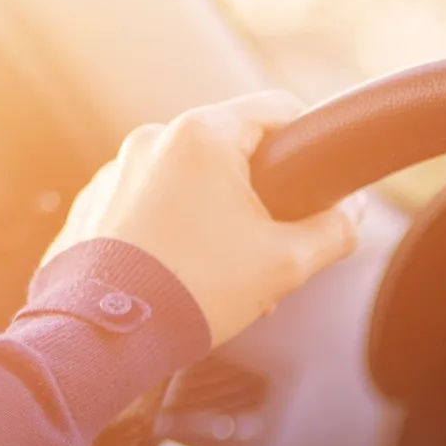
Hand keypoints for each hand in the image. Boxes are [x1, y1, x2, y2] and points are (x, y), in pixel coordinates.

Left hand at [41, 90, 363, 345]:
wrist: (105, 336)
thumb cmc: (194, 293)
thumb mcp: (285, 264)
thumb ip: (333, 230)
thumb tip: (352, 211)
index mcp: (203, 136)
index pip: (277, 109)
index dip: (308, 142)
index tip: (319, 179)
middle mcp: (153, 139)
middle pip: (229, 150)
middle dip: (256, 196)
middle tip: (266, 248)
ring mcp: (115, 170)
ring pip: (186, 180)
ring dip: (211, 215)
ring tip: (217, 273)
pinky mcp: (93, 203)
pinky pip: (146, 205)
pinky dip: (168, 231)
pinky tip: (177, 275)